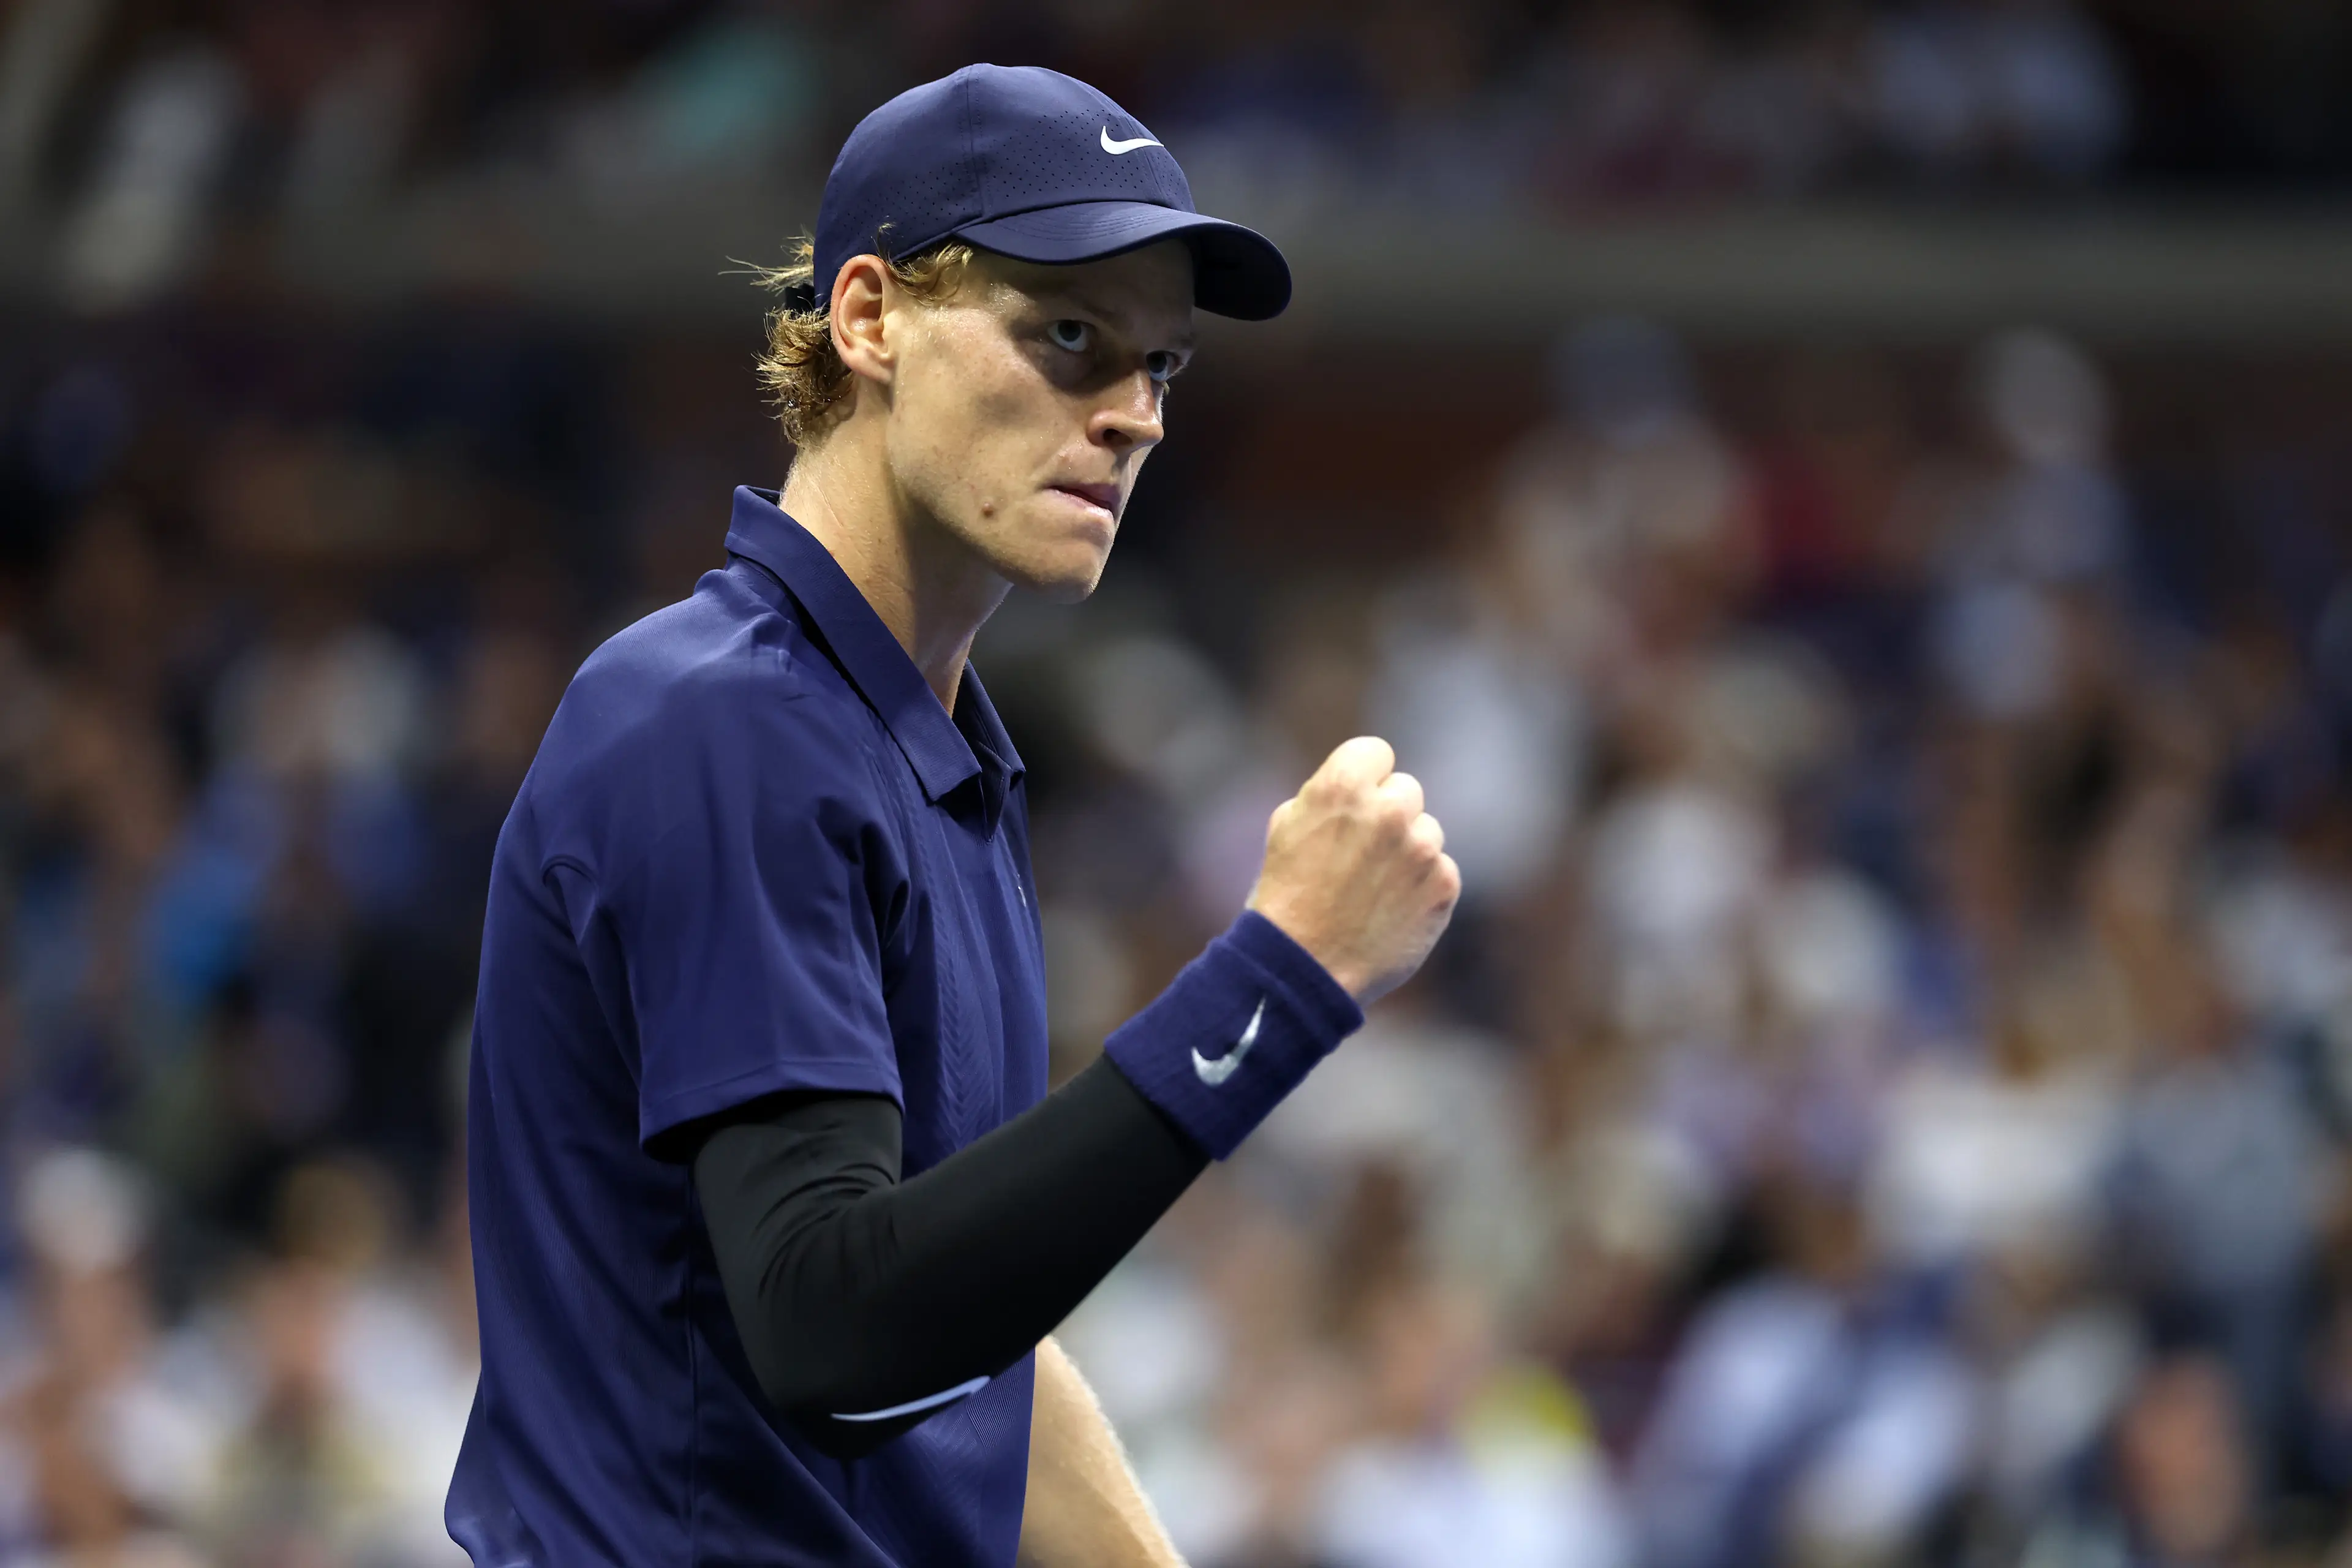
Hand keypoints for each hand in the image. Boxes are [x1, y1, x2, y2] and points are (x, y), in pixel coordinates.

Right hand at [1244, 736, 1460, 1005]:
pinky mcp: (1443, 885)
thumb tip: (1366, 786)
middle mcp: (1388, 810)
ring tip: (1372, 889)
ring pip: (1426, 831)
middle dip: (1387, 815)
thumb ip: (1330, 795)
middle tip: (1361, 855)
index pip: (1377, 753)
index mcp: (1343, 786)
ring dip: (1407, 852)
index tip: (1354, 806)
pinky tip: (1390, 911)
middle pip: (1406, 791)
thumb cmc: (1286, 897)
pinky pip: (1440, 870)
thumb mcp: (1288, 828)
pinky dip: (1421, 888)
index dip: (1364, 779)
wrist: (1304, 969)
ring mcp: (1421, 849)